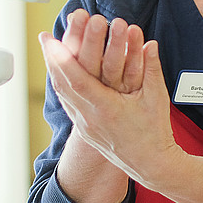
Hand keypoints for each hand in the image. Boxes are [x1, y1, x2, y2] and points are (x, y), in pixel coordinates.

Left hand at [41, 10, 202, 202]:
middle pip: (63, 85)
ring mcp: (85, 126)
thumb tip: (150, 44)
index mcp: (107, 109)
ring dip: (54, 70)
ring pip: (62, 94)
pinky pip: (68, 103)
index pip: (77, 81)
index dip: (62, 59)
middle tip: (45, 38)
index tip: (52, 41)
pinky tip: (60, 73)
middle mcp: (90, 119)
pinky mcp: (85, 130)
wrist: (152, 164)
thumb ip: (151, 68)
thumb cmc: (155, 132)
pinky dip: (62, 85)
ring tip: (49, 51)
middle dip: (52, 59)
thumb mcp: (157, 98)